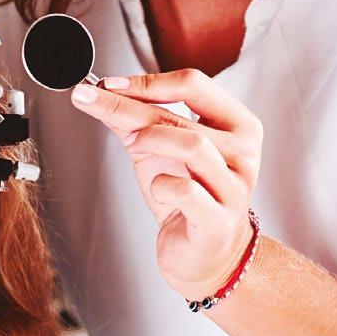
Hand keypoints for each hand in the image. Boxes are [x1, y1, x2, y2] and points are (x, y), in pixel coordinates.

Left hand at [70, 69, 262, 299]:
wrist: (202, 254)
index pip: (193, 84)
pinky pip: (186, 190)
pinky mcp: (218, 220)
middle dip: (128, 106)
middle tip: (92, 101)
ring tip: (131, 145)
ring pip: (192, 145)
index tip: (108, 84)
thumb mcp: (158, 153)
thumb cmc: (187, 200)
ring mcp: (234, 187)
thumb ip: (135, 121)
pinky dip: (161, 185)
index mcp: (237, 126)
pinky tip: (157, 190)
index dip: (146, 81)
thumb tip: (100, 93)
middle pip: (181, 115)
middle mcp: (244, 153)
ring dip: (150, 139)